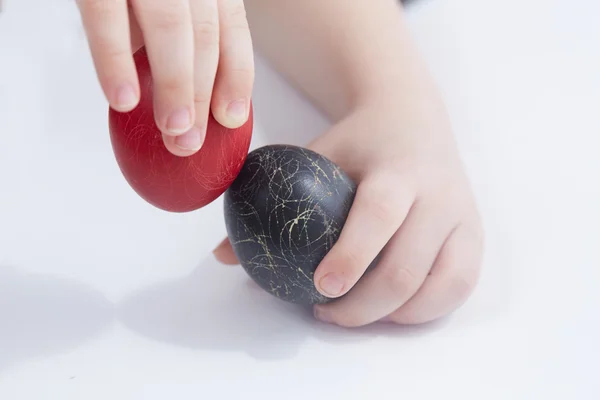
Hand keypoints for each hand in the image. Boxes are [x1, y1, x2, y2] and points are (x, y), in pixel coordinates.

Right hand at [77, 0, 253, 155]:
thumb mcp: (157, 0)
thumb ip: (166, 34)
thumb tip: (171, 94)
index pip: (232, 29)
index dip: (236, 77)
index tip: (231, 116)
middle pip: (204, 36)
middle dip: (200, 96)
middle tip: (191, 140)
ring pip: (170, 28)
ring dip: (174, 87)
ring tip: (172, 130)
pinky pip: (107, 17)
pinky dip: (115, 61)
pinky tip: (123, 98)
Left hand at [214, 95, 483, 326]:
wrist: (413, 117)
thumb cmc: (359, 141)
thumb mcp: (313, 155)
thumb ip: (270, 197)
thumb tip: (224, 254)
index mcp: (397, 169)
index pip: (378, 215)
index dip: (351, 256)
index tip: (319, 287)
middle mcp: (439, 193)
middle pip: (408, 266)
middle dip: (364, 305)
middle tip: (324, 311)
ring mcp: (462, 215)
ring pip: (441, 285)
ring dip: (393, 314)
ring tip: (354, 312)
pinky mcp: (474, 232)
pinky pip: (459, 286)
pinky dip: (425, 309)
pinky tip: (391, 309)